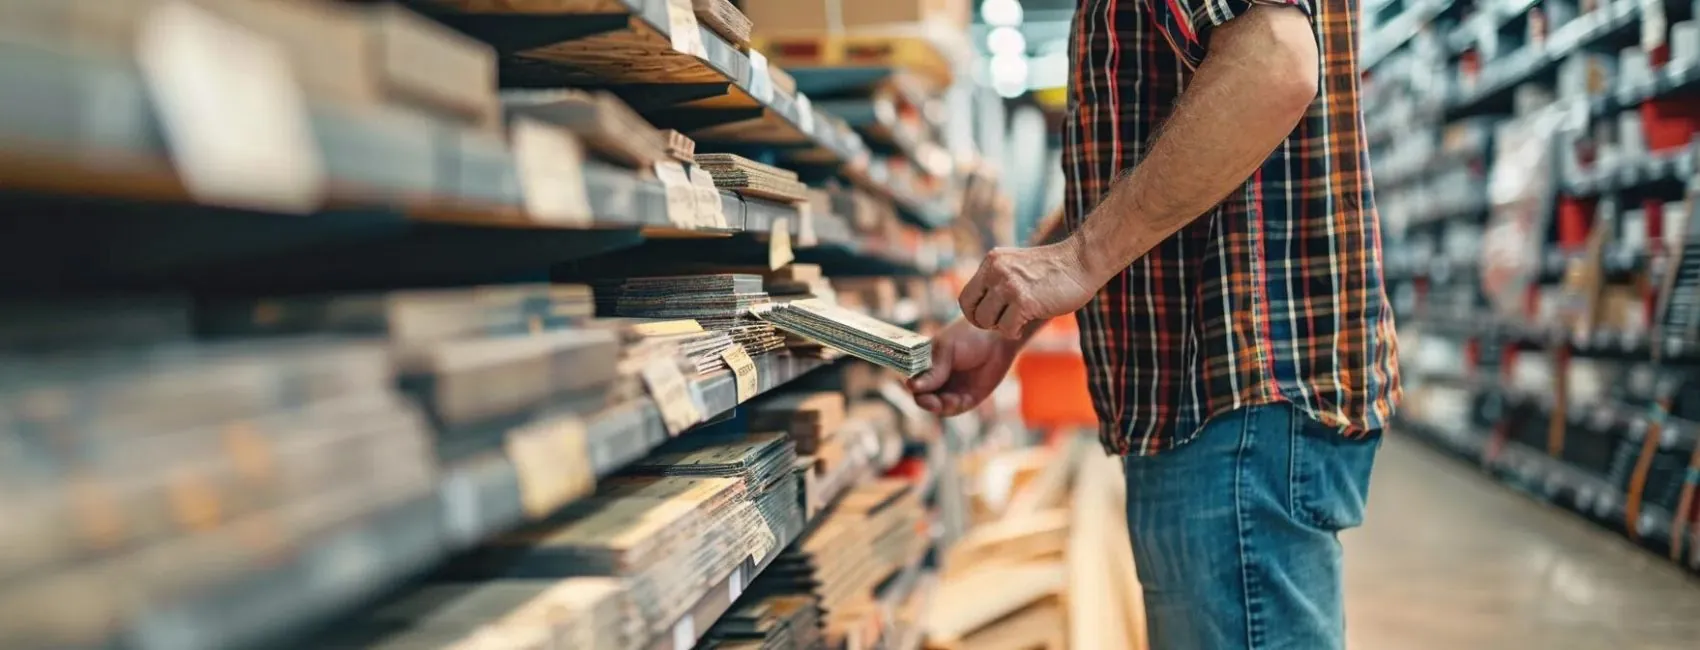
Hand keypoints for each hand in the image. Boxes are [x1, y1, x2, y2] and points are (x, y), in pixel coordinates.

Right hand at [906, 320, 1021, 415]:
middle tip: (931, 402)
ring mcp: (950, 388)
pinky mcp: (967, 398)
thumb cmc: (968, 336)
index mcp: (925, 363)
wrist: (998, 337)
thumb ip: (933, 370)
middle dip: (925, 401)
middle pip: (922, 396)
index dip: (911, 384)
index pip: (911, 378)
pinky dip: (953, 408)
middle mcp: (935, 378)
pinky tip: (957, 400)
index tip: (912, 386)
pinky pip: (954, 409)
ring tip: (950, 400)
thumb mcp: (946, 350)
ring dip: (940, 407)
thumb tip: (912, 386)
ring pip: (936, 406)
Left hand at [960, 237, 1100, 338]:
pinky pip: (1006, 329)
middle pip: (972, 312)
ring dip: (1001, 327)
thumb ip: (997, 281)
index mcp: (992, 261)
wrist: (1082, 261)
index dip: (974, 313)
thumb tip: (979, 311)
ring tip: (1017, 321)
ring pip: (987, 321)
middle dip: (986, 323)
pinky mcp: (1024, 301)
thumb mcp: (1016, 267)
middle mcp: (996, 271)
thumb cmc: (1052, 270)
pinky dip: (1014, 332)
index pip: (965, 296)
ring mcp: (1009, 285)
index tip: (990, 318)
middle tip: (1004, 322)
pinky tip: (1026, 324)